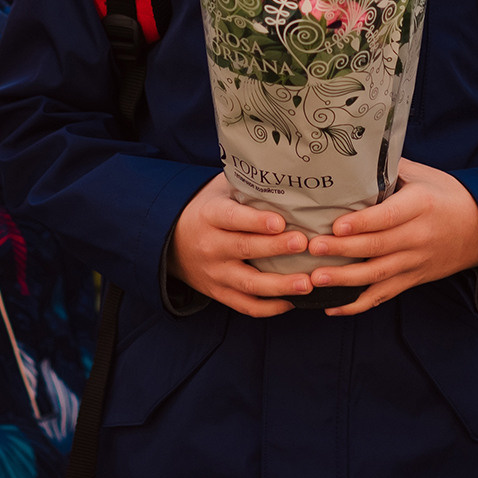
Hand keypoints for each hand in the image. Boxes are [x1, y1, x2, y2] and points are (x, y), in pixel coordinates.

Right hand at [168, 173, 313, 316]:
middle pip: (244, 249)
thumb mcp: (218, 190)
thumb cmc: (206, 209)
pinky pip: (245, 306)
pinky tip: (293, 302)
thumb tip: (283, 169)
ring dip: (280, 286)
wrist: (170, 241)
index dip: (256, 221)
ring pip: (249, 284)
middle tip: (303, 244)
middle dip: (275, 248)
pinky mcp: (219, 293)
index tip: (280, 221)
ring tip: (308, 283)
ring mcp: (214, 273)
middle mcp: (210, 246)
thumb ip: (245, 184)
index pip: (232, 219)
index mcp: (210, 216)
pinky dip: (270, 308)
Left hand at [305, 158, 477, 315]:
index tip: (335, 225)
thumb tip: (353, 154)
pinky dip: (358, 304)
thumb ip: (389, 168)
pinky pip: (384, 295)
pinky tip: (333, 307)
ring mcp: (416, 261)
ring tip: (315, 279)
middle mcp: (418, 236)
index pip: (388, 216)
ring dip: (345, 280)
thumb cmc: (447, 195)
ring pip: (377, 274)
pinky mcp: (414, 279)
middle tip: (312, 248)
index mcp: (420, 205)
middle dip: (342, 250)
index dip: (362, 223)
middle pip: (377, 247)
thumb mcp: (423, 174)